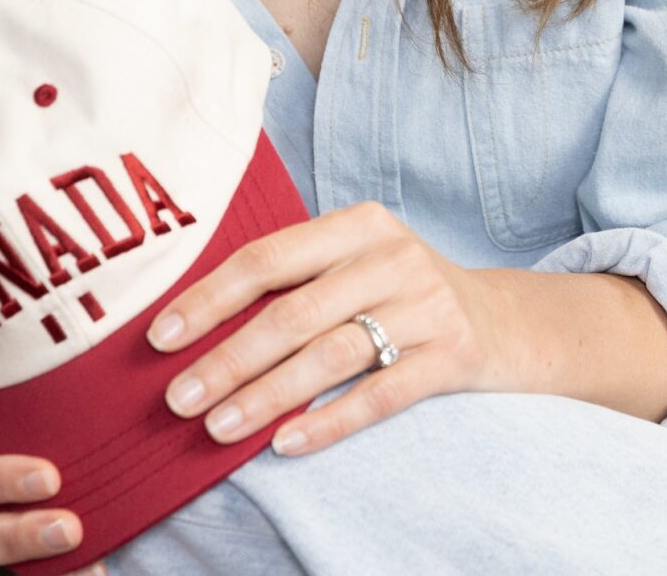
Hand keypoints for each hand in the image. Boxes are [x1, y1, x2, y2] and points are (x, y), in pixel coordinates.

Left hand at [146, 199, 505, 456]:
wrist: (506, 321)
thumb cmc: (404, 294)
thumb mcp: (358, 263)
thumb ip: (296, 279)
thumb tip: (192, 327)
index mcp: (359, 224)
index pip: (269, 257)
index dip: (209, 297)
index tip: (160, 338)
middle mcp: (394, 257)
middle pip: (293, 313)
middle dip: (226, 360)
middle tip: (178, 399)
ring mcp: (428, 305)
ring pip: (330, 355)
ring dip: (266, 395)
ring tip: (218, 428)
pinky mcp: (454, 354)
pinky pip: (380, 394)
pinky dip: (329, 421)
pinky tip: (286, 443)